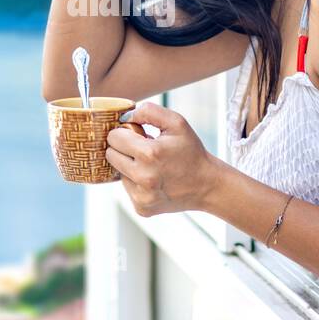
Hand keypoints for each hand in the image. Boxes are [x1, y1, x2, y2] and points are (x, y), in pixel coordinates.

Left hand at [105, 101, 218, 216]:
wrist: (207, 185)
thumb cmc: (190, 151)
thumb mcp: (176, 123)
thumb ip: (149, 111)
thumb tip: (124, 117)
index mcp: (150, 154)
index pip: (114, 138)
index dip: (125, 133)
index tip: (138, 135)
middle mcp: (143, 178)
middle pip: (111, 155)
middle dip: (124, 148)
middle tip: (144, 149)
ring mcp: (141, 196)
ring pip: (118, 172)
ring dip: (130, 166)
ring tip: (152, 165)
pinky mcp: (141, 208)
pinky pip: (127, 188)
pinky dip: (136, 182)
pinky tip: (154, 180)